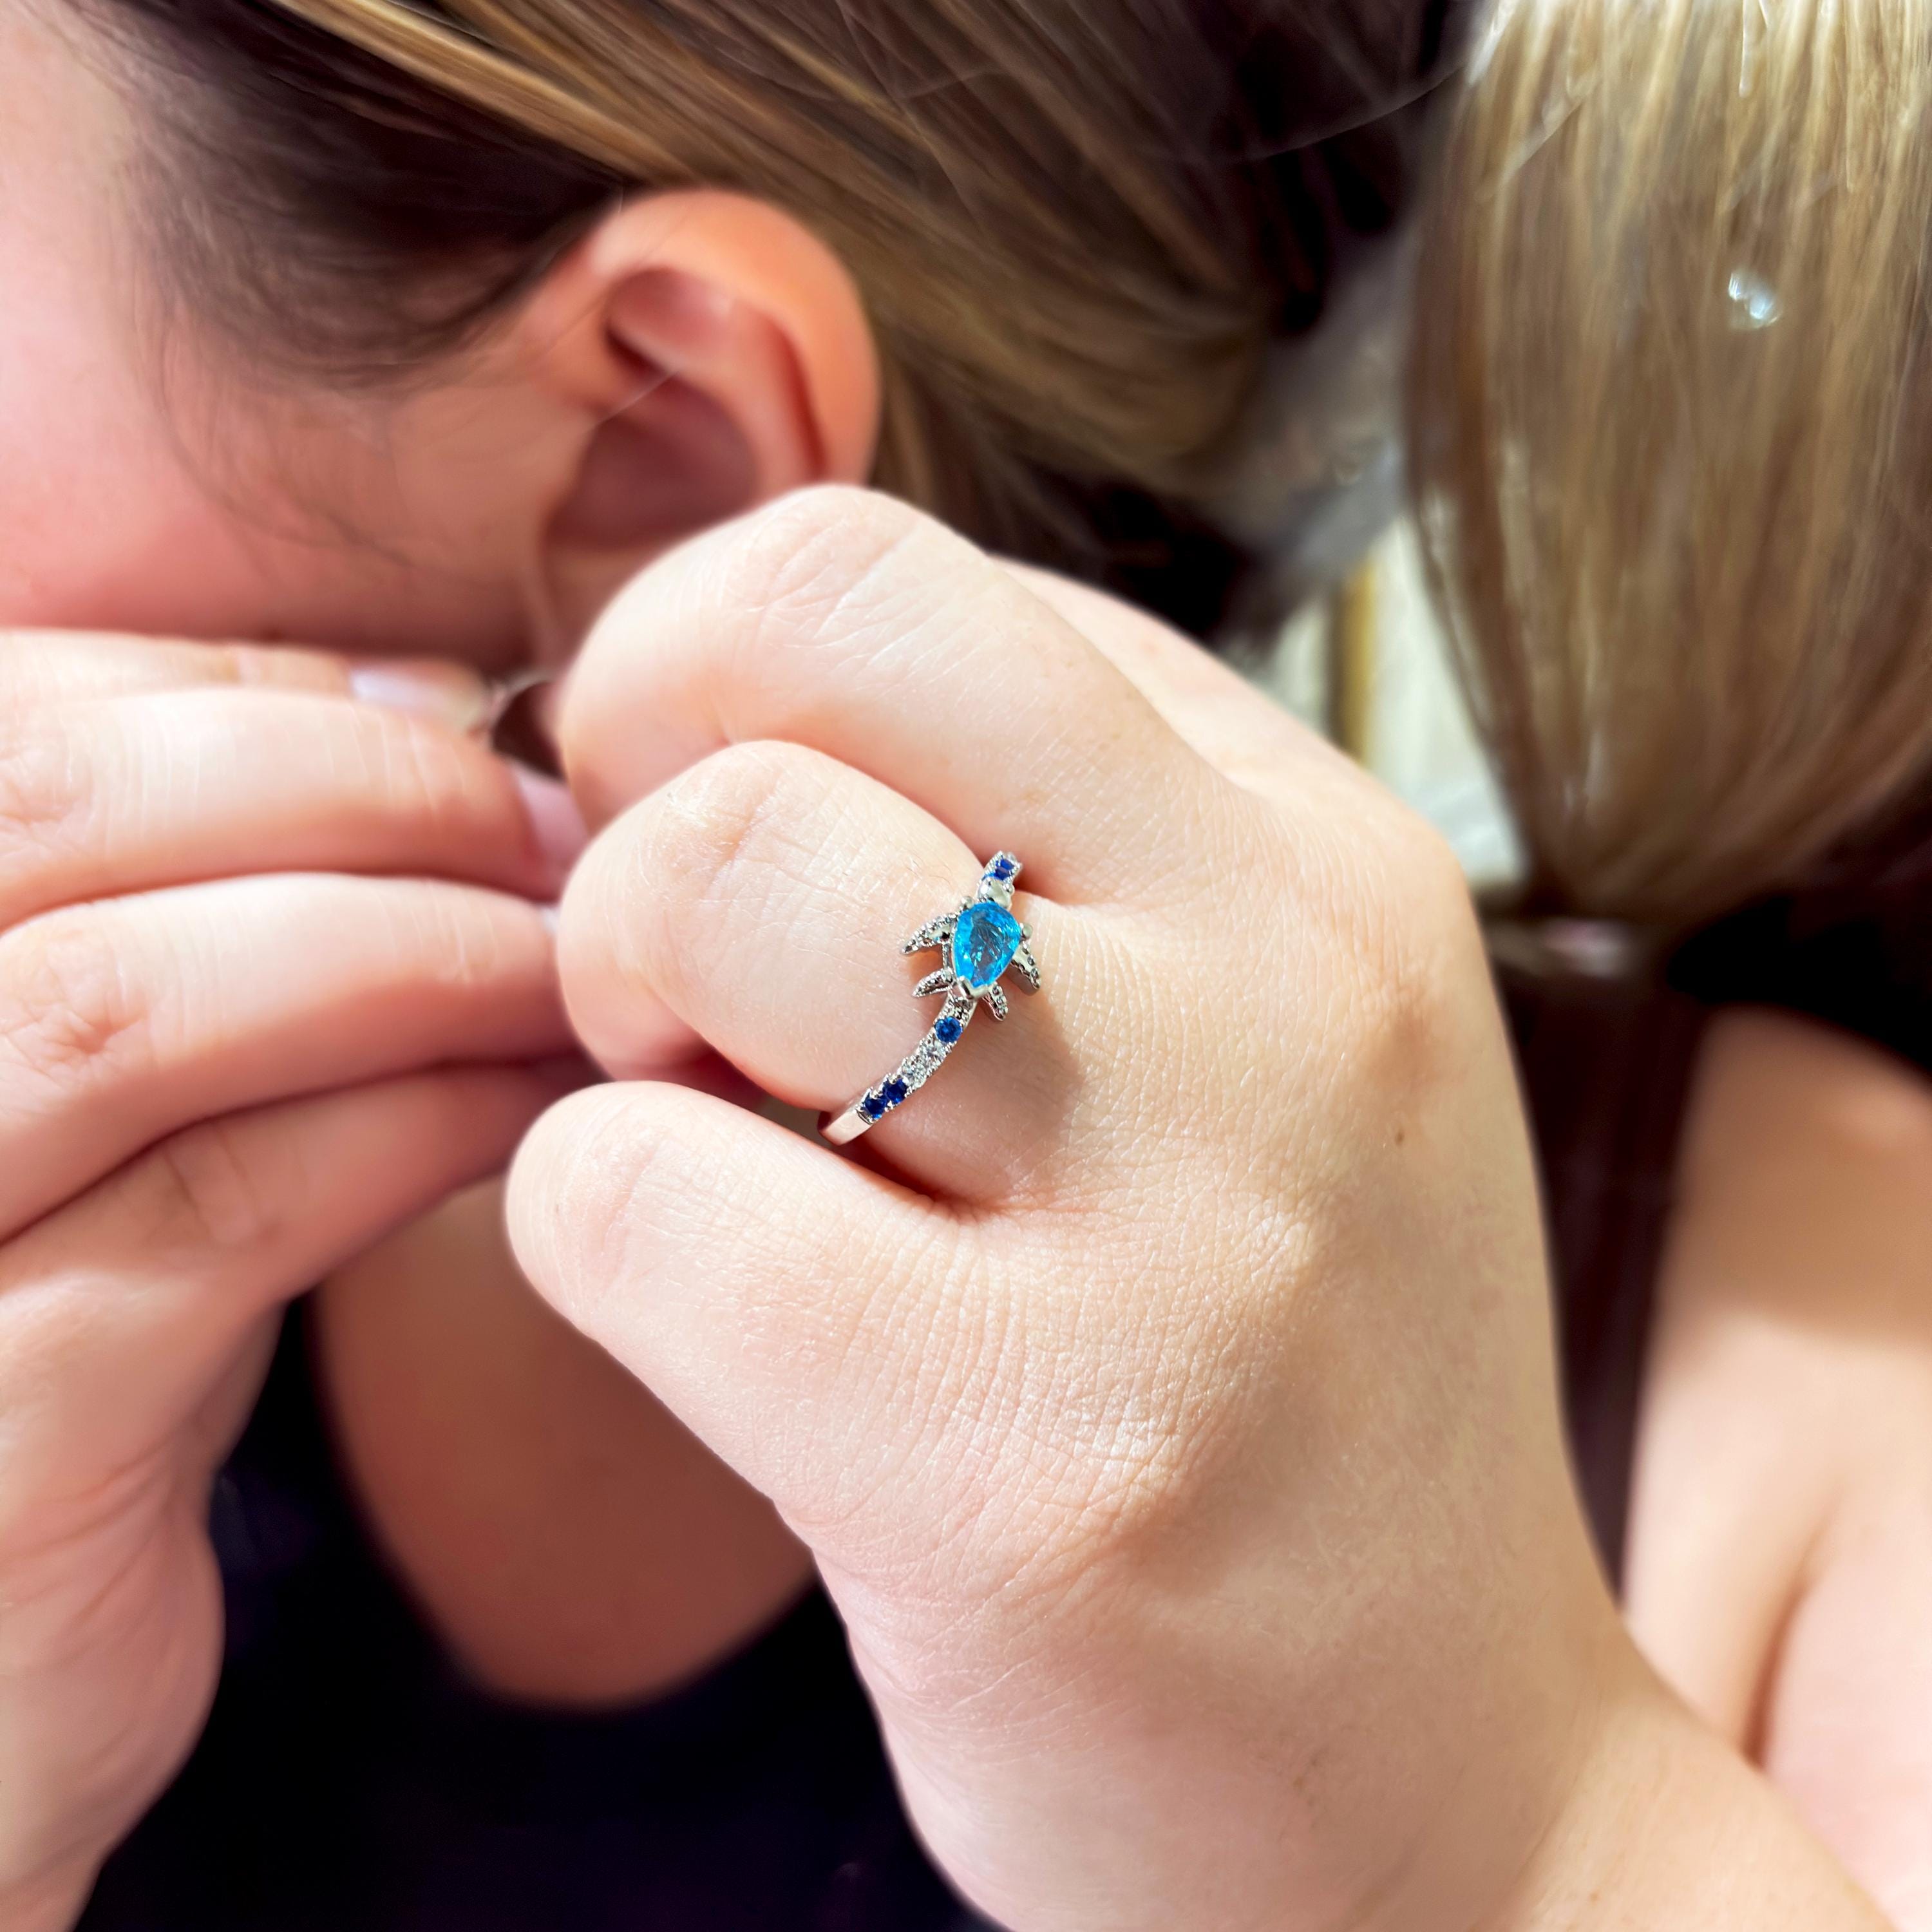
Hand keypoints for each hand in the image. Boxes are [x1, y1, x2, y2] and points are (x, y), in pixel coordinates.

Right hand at [0, 634, 575, 1929]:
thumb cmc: (59, 1338)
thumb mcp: (99, 1100)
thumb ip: (198, 903)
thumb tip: (419, 708)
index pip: (11, 726)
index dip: (250, 699)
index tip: (455, 721)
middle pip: (51, 820)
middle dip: (348, 792)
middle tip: (552, 828)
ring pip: (131, 1006)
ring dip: (407, 947)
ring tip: (575, 953)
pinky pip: (222, 1208)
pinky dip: (415, 1121)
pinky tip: (544, 1104)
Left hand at [509, 488, 1879, 1931]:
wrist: (1443, 1785)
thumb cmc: (1272, 1385)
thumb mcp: (1242, 1045)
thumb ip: (1027, 844)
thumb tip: (704, 710)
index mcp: (1319, 857)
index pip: (901, 569)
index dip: (719, 665)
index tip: (715, 824)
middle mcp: (1286, 983)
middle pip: (806, 633)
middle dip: (644, 764)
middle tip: (667, 961)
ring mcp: (1183, 1216)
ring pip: (712, 878)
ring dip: (612, 1001)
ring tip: (714, 1137)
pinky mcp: (1027, 1468)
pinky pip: (624, 1197)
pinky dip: (593, 1238)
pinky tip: (725, 1324)